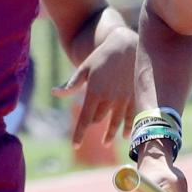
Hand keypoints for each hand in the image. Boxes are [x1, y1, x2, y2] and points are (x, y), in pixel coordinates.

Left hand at [52, 26, 135, 145]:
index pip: (84, 119)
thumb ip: (72, 84)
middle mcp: (109, 99)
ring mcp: (123, 99)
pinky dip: (128, 128)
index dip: (79, 134)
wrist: (126, 45)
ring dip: (110, 134)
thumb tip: (55, 93)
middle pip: (98, 119)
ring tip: (106, 143)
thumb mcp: (85, 68)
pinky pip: (131, 118)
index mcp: (94, 92)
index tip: (75, 145)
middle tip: (90, 125)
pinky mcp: (135, 97)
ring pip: (115, 123)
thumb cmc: (102, 56)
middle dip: (93, 123)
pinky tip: (125, 136)